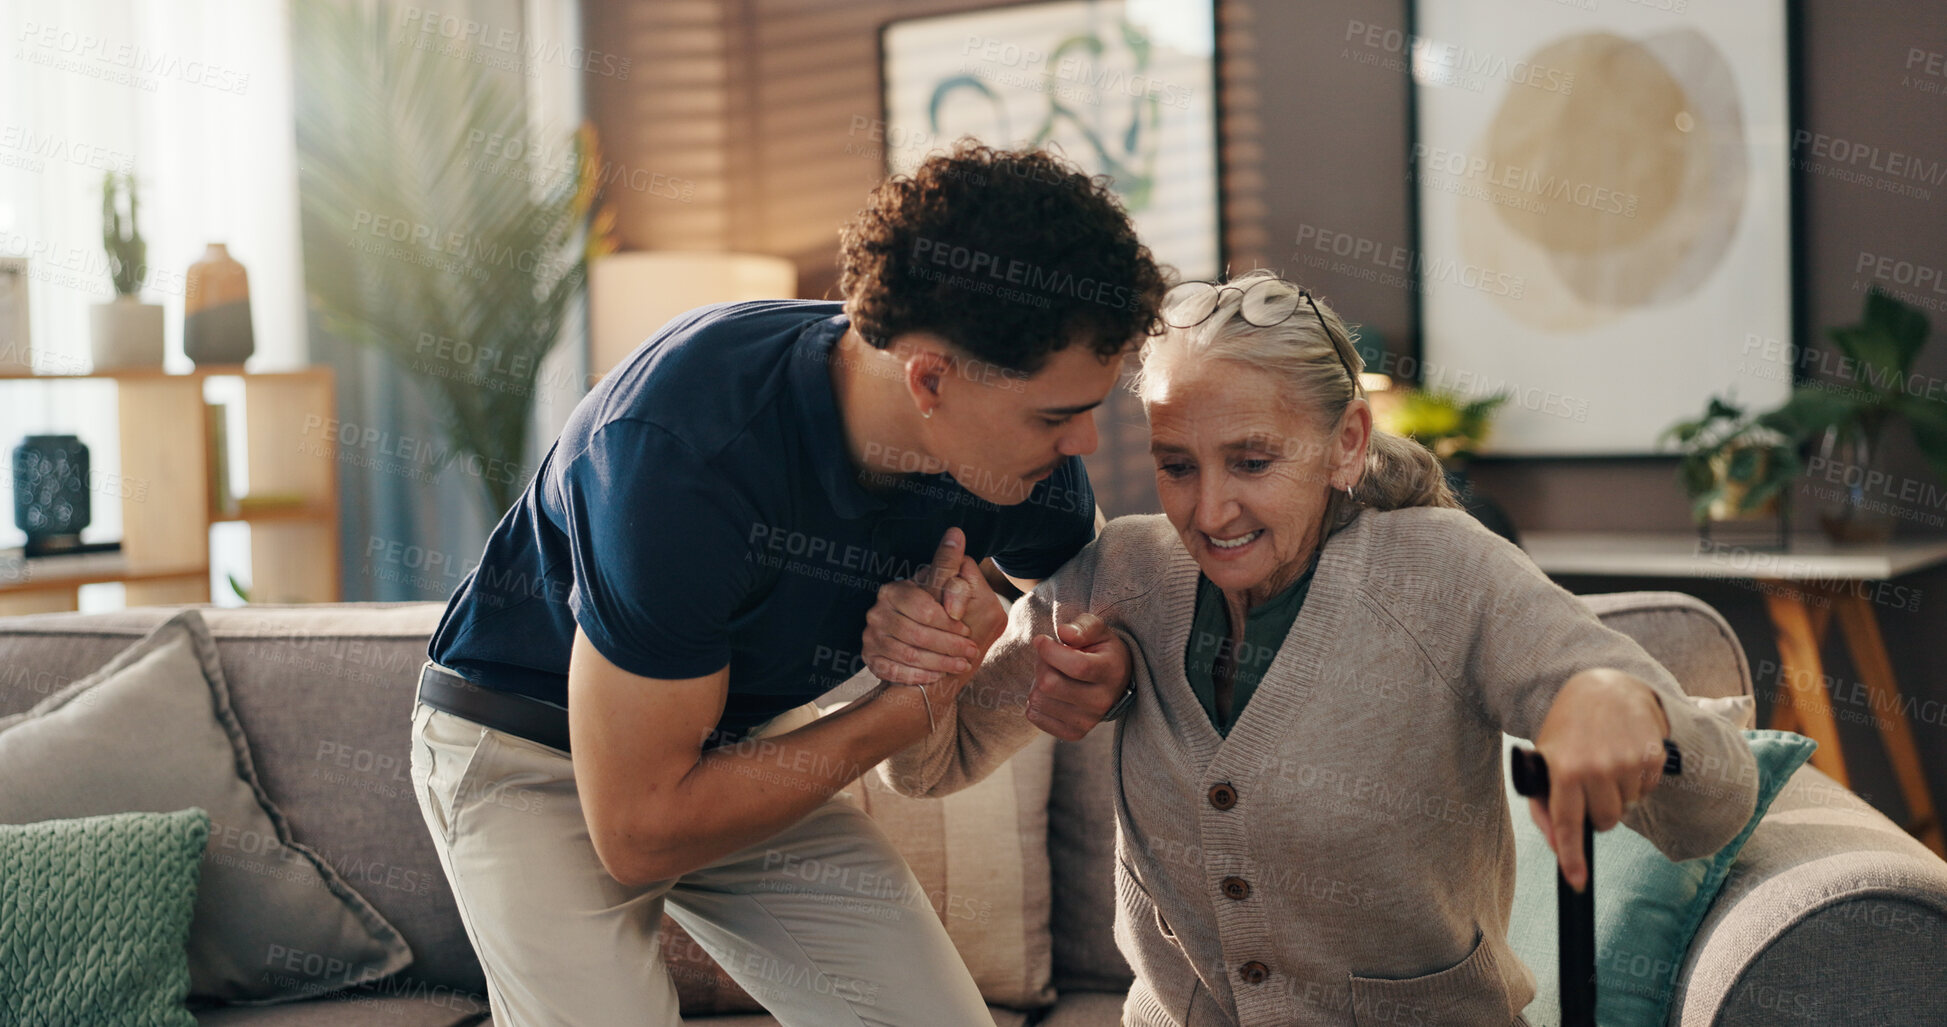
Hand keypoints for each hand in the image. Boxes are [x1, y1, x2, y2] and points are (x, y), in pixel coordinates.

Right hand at [862, 528, 1008, 685]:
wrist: (922, 640)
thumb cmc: (938, 609)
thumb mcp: (946, 586)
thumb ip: (951, 568)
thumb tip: (956, 533)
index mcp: (894, 590)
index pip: (924, 609)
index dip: (948, 622)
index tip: (968, 630)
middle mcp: (876, 612)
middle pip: (916, 634)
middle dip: (948, 645)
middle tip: (971, 651)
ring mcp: (870, 637)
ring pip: (908, 655)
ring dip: (939, 663)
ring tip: (962, 665)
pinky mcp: (871, 659)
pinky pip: (894, 672)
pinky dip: (919, 676)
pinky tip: (939, 676)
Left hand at [1026, 614, 1131, 741]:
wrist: (1113, 682)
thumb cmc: (1100, 650)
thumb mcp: (1097, 630)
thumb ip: (1082, 626)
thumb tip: (1063, 633)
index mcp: (1112, 672)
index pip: (1075, 666)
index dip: (1049, 651)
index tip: (1041, 640)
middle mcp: (1102, 701)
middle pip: (1050, 684)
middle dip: (1041, 664)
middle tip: (1047, 657)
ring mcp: (1089, 721)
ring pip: (1039, 700)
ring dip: (1036, 682)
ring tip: (1050, 674)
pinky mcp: (1074, 733)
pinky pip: (1035, 716)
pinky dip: (1034, 701)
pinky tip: (1048, 692)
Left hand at [1528, 669, 1672, 891]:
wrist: (1603, 689)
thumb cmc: (1567, 730)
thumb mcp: (1545, 760)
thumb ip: (1544, 806)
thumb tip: (1558, 846)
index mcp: (1564, 769)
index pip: (1567, 823)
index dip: (1571, 857)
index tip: (1576, 881)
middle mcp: (1597, 767)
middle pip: (1606, 822)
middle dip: (1598, 813)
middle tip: (1590, 785)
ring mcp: (1628, 761)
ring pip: (1627, 807)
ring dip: (1618, 794)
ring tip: (1606, 762)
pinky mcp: (1653, 755)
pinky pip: (1646, 790)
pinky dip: (1636, 782)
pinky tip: (1624, 756)